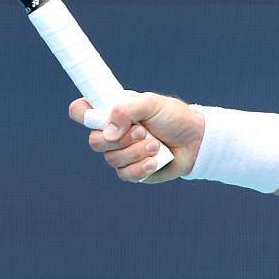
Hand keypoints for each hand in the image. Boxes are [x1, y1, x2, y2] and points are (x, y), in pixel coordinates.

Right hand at [68, 92, 204, 183]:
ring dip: (137, 152)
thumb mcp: (152, 104)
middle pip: (94, 141)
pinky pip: (125, 174)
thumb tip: (108, 132)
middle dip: (121, 139)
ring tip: (157, 144)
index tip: (97, 116)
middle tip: (143, 131)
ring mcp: (121, 153)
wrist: (196, 141)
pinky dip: (141, 167)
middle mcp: (113, 133)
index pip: (82, 111)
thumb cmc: (174, 117)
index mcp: (113, 112)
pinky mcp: (131, 171)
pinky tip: (155, 161)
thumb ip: (127, 110)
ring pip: (112, 159)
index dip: (81, 113)